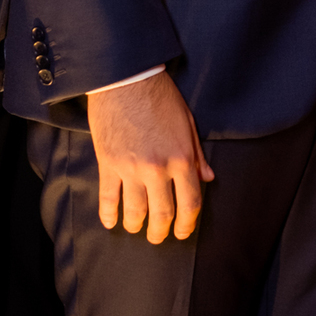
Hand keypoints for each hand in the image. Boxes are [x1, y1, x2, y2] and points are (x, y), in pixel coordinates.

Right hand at [87, 71, 213, 243]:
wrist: (127, 79)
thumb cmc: (160, 97)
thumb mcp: (187, 122)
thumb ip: (197, 153)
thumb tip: (208, 177)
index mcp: (182, 158)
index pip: (190, 203)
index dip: (187, 224)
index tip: (182, 231)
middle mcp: (158, 168)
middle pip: (163, 214)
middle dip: (161, 231)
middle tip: (158, 236)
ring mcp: (131, 168)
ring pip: (135, 212)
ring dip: (136, 226)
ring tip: (136, 228)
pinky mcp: (108, 164)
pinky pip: (108, 199)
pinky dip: (109, 215)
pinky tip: (111, 222)